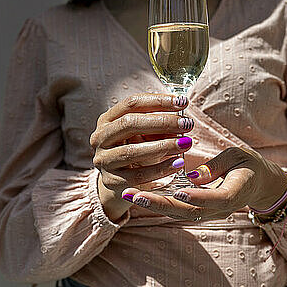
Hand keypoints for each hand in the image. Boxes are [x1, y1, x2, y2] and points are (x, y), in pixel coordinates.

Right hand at [89, 93, 194, 209]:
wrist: (122, 185)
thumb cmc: (136, 152)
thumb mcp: (143, 135)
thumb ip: (157, 125)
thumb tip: (182, 118)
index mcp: (107, 120)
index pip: (131, 103)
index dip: (158, 101)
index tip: (182, 102)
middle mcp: (100, 138)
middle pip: (129, 123)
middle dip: (162, 122)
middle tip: (186, 124)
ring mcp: (103, 160)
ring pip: (132, 151)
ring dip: (163, 146)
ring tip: (186, 143)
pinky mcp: (111, 181)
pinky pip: (138, 175)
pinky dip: (160, 169)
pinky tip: (178, 164)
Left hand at [121, 146, 286, 220]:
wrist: (257, 183)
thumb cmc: (247, 165)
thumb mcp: (237, 157)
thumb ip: (216, 167)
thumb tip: (193, 177)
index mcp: (234, 194)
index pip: (216, 199)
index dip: (199, 197)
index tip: (180, 192)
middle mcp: (219, 209)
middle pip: (189, 211)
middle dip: (160, 204)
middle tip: (134, 195)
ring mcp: (208, 212)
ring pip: (178, 213)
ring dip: (152, 205)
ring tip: (128, 195)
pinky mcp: (198, 210)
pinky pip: (176, 209)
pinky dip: (157, 203)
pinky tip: (137, 196)